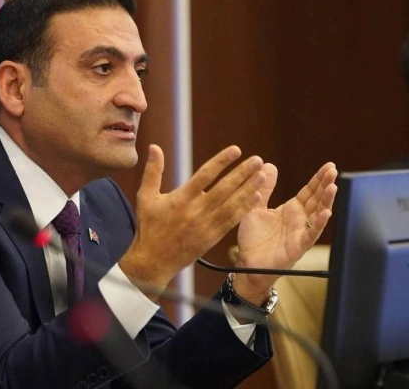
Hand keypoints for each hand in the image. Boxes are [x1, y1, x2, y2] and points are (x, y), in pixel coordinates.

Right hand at [120, 144, 265, 299]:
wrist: (153, 261)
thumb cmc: (149, 227)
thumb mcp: (145, 197)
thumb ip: (153, 171)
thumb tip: (154, 146)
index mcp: (181, 199)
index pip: (204, 175)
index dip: (221, 162)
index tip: (236, 150)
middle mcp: (195, 211)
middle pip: (223, 189)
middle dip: (241, 173)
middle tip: (257, 160)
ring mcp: (205, 225)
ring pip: (231, 205)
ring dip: (248, 190)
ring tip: (262, 175)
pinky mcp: (212, 238)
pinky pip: (231, 221)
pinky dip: (244, 209)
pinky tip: (256, 198)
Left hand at [233, 162, 337, 304]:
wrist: (247, 263)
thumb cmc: (253, 238)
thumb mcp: (255, 207)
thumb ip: (264, 188)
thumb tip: (269, 165)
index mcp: (291, 209)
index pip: (309, 191)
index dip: (318, 179)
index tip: (329, 165)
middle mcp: (299, 219)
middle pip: (317, 199)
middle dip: (325, 185)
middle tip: (333, 170)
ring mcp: (300, 232)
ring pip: (318, 214)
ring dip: (326, 201)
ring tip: (333, 187)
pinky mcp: (298, 246)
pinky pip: (311, 234)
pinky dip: (319, 223)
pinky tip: (326, 212)